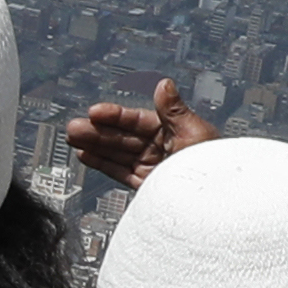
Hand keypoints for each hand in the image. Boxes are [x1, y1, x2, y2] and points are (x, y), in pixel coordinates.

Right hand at [67, 79, 210, 187]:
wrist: (215, 203)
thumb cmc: (212, 165)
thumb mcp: (193, 132)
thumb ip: (174, 110)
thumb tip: (164, 83)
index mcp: (173, 131)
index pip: (137, 120)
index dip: (114, 116)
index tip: (94, 112)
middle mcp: (161, 148)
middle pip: (122, 137)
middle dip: (97, 131)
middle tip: (74, 127)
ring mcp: (153, 167)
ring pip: (117, 153)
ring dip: (94, 145)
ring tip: (72, 138)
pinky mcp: (147, 186)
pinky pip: (119, 172)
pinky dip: (102, 164)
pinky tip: (85, 155)